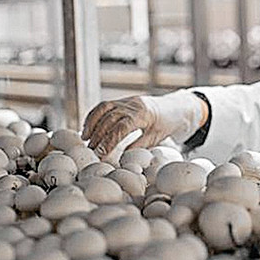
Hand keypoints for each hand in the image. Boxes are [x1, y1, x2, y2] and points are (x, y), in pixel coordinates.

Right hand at [82, 91, 205, 156]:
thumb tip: (121, 159)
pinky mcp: (122, 100)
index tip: (100, 153)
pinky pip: (104, 106)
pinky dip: (94, 116)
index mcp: (144, 114)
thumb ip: (138, 146)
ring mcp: (127, 100)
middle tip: (90, 150)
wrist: (175, 107)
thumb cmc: (166, 125)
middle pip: (110, 118)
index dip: (109, 140)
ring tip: (85, 139)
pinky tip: (88, 128)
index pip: (122, 127)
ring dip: (92, 124)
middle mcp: (133, 104)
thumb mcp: (155, 138)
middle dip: (98, 135)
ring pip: (104, 109)